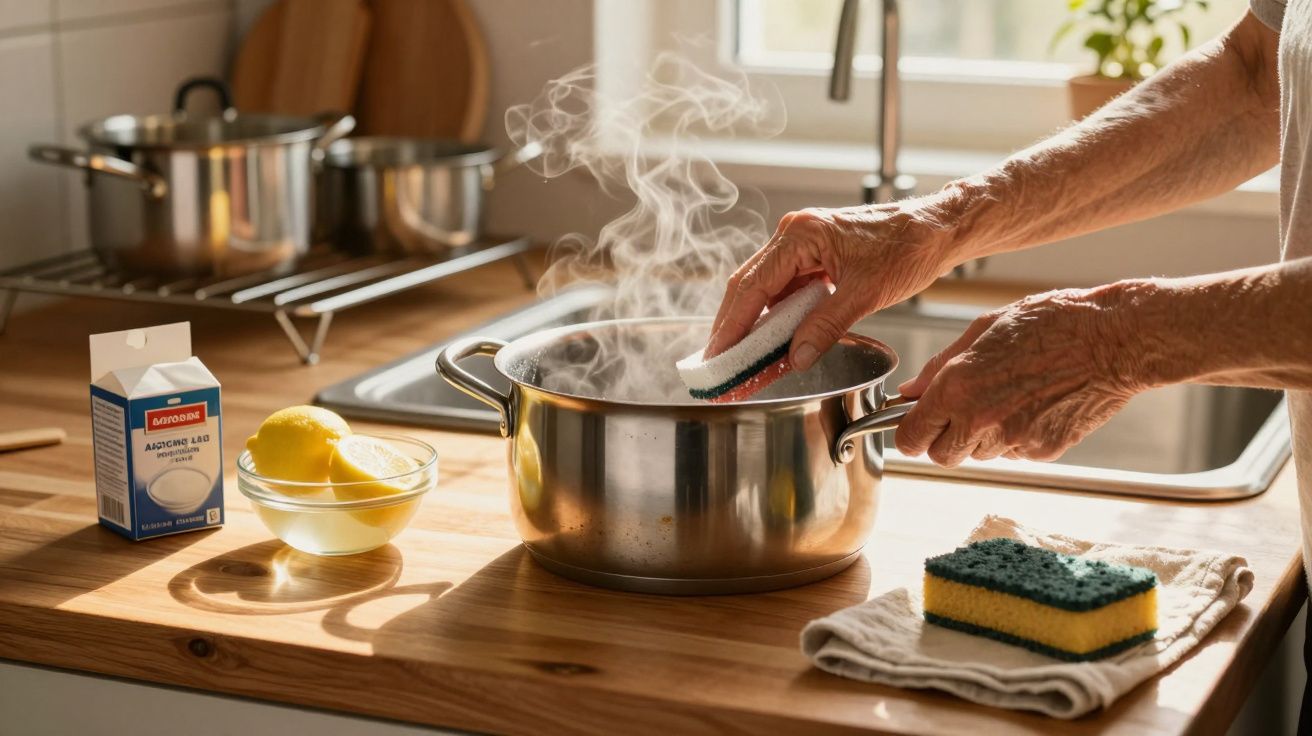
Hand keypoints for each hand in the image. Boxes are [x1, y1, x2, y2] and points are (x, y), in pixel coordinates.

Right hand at [705, 195, 966, 368]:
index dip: (731, 325)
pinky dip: (777, 319)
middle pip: (750, 287)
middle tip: (720, 365)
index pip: (752, 286)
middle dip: (734, 328)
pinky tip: (772, 345)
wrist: (939, 229)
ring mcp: (804, 246)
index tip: (718, 356)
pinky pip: (786, 292)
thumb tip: (795, 357)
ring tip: (742, 361)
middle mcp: (794, 235)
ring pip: (765, 291)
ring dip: (755, 326)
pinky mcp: (816, 258)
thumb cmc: (910, 246)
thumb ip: (825, 326)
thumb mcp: (866, 293)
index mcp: (800, 234)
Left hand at [894, 284, 1154, 466]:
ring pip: (979, 455)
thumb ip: (940, 366)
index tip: (915, 424)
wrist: (1113, 340)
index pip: (911, 437)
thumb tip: (910, 391)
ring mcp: (1014, 440)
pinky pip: (1014, 453)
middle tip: (959, 412)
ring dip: (981, 436)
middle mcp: (981, 420)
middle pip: (942, 456)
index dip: (909, 433)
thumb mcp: (985, 329)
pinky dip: (1016, 437)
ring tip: (1007, 397)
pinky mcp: (1044, 451)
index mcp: (958, 387)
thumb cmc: (1051, 324)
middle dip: (943, 439)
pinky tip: (1033, 405)